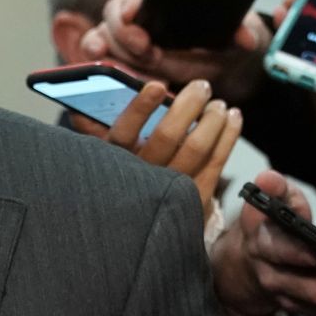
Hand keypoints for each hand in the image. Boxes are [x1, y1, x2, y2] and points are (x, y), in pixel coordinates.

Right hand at [70, 79, 242, 219]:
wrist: (145, 229)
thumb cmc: (126, 178)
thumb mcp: (106, 155)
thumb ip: (94, 129)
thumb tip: (81, 107)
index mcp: (115, 163)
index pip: (123, 133)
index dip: (140, 107)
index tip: (157, 85)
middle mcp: (142, 178)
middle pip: (167, 136)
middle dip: (189, 105)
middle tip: (201, 86)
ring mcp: (171, 191)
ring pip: (196, 148)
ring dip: (212, 119)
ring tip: (219, 103)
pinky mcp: (197, 200)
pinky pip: (217, 163)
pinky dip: (228, 136)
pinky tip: (233, 118)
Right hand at [77, 0, 273, 98]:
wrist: (217, 58)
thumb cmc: (225, 40)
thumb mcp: (240, 36)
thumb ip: (243, 34)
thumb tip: (246, 38)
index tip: (133, 15)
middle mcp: (145, 0)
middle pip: (120, 8)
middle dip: (126, 32)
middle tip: (145, 50)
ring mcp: (129, 24)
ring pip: (105, 29)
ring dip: (114, 49)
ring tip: (130, 67)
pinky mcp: (119, 46)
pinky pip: (98, 46)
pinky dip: (95, 54)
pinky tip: (98, 63)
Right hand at [210, 170, 315, 315]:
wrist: (248, 265)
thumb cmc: (268, 225)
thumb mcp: (268, 201)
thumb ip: (272, 189)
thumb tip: (268, 178)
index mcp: (262, 246)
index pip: (278, 252)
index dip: (298, 253)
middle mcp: (275, 279)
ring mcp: (291, 300)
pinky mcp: (308, 311)